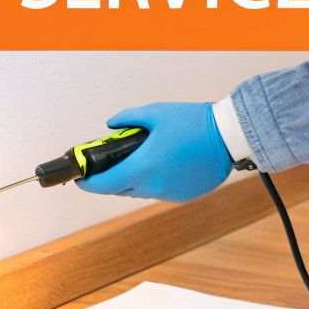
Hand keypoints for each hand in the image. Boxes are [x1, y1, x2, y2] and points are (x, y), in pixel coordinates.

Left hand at [76, 102, 231, 202]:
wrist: (229, 137)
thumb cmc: (193, 123)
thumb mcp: (155, 113)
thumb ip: (128, 120)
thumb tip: (111, 125)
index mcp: (144, 167)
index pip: (105, 184)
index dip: (88, 183)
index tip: (80, 178)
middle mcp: (154, 186)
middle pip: (120, 189)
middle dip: (110, 178)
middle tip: (107, 162)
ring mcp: (169, 194)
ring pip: (140, 191)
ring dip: (133, 179)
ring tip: (138, 158)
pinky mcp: (183, 195)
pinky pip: (159, 191)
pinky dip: (153, 180)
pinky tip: (161, 163)